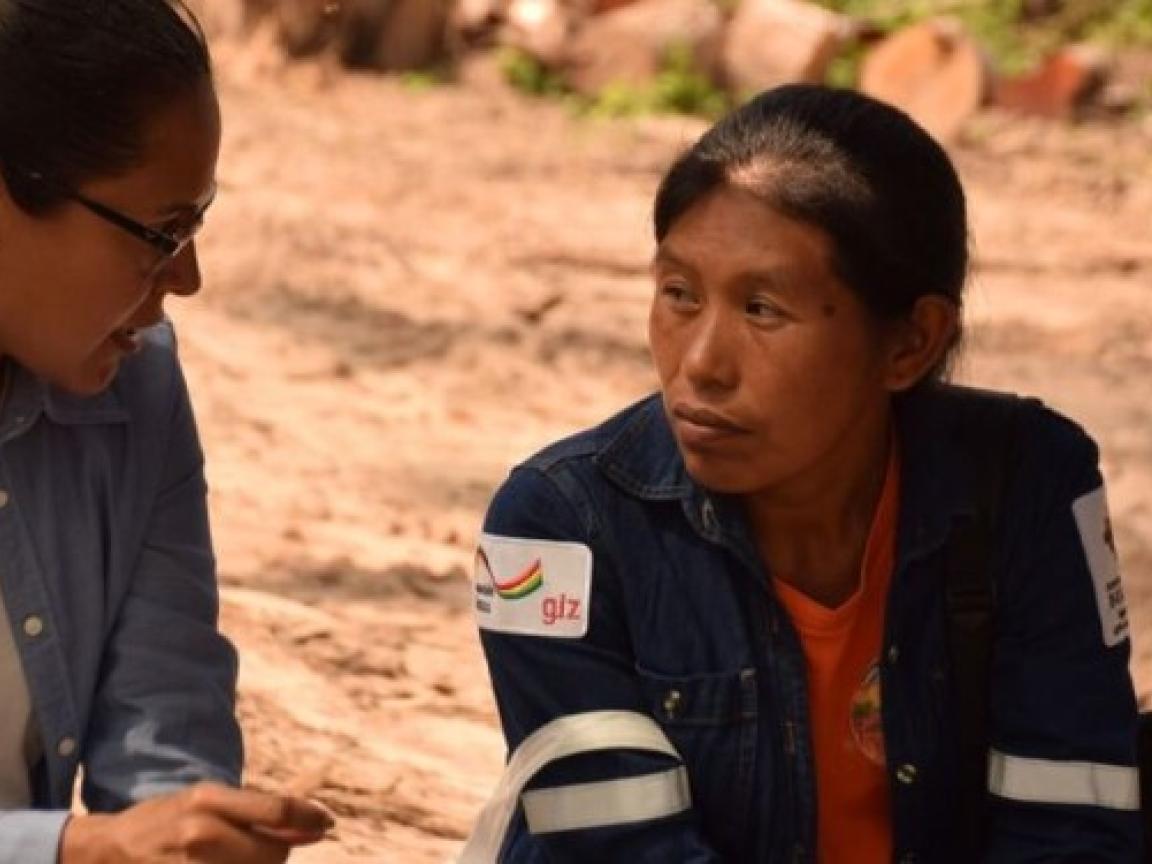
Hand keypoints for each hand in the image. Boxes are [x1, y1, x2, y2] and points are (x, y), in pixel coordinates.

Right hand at [61, 781, 334, 862]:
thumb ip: (256, 811)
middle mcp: (200, 833)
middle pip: (273, 852)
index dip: (310, 818)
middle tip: (270, 847)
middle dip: (281, 851)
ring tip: (243, 860)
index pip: (277, 809)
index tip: (328, 823)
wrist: (104, 852)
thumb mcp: (206, 802)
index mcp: (208, 800)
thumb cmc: (165, 822)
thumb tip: (314, 824)